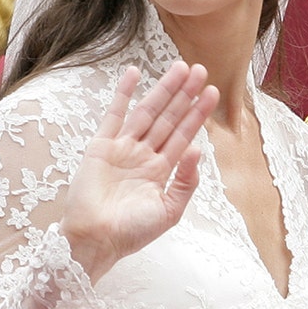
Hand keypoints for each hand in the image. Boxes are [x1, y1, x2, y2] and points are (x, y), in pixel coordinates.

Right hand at [61, 61, 218, 281]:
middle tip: (200, 70)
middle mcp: (144, 155)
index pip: (184, 134)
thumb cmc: (131, 232)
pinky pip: (114, 114)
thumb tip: (197, 149)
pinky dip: (123, 93)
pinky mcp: (100, 146)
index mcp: (161, 170)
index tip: (212, 92)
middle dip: (184, 95)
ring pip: (148, 112)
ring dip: (163, 90)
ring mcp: (123, 148)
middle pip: (169, 118)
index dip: (197, 113)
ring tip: (179, 67)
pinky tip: (133, 73)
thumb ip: (186, 182)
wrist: (95, 241)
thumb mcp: (169, 211)